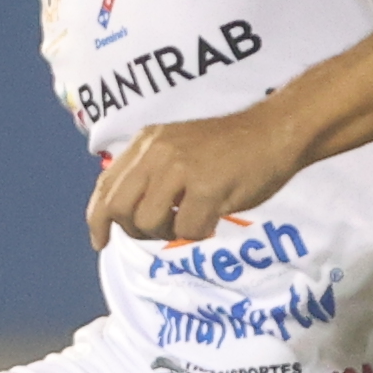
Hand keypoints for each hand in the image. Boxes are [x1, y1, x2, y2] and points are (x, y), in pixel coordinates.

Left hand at [86, 104, 312, 248]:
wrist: (275, 131)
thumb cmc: (231, 146)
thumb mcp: (178, 148)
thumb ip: (151, 173)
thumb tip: (126, 212)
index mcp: (147, 143)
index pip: (106, 186)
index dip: (97, 220)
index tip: (101, 241)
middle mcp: (157, 152)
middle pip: (119, 209)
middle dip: (135, 231)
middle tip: (162, 231)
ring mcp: (180, 169)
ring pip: (148, 222)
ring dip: (168, 232)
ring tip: (191, 219)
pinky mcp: (207, 187)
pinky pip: (186, 230)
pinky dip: (198, 234)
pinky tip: (213, 218)